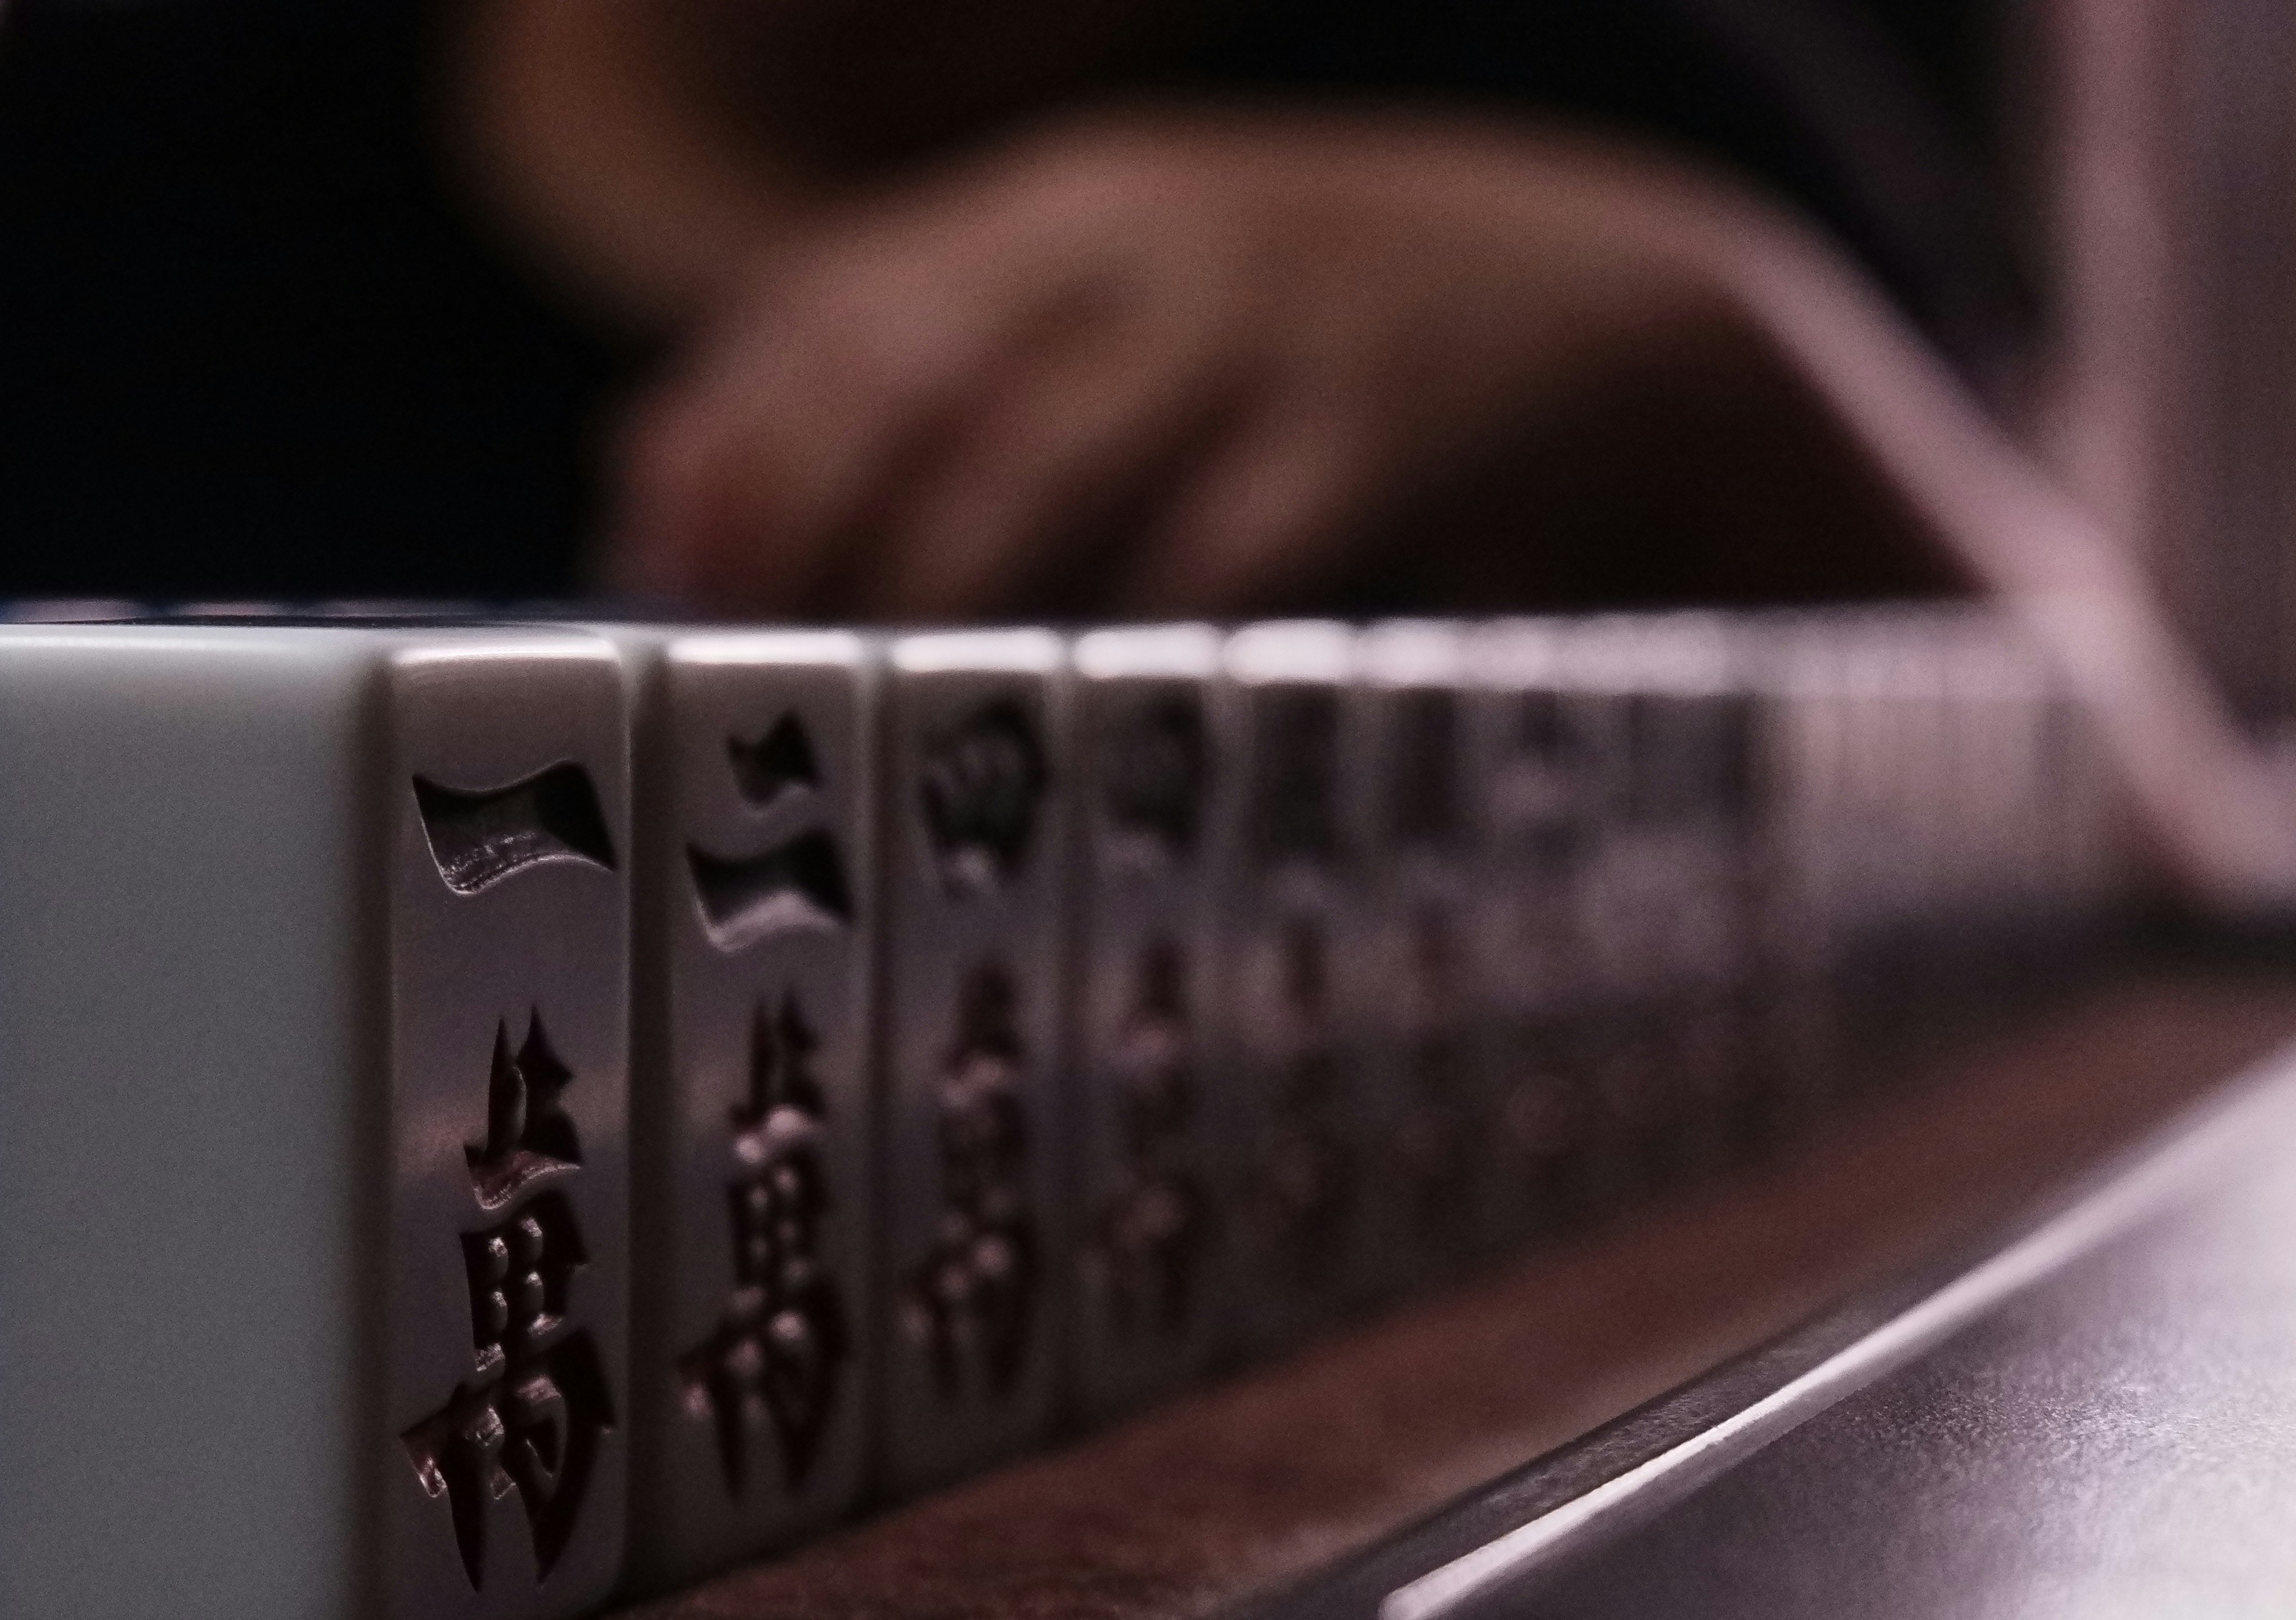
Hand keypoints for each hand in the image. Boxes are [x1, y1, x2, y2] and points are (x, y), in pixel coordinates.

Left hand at [604, 111, 1961, 618]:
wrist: (1642, 314)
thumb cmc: (1338, 363)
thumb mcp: (1147, 318)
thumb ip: (943, 380)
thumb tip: (663, 484)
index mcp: (1075, 201)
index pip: (835, 301)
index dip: (728, 442)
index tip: (653, 578)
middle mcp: (1150, 235)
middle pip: (906, 386)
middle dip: (804, 543)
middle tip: (741, 693)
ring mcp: (1269, 321)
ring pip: (1034, 474)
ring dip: (929, 615)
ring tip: (863, 741)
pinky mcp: (1382, 426)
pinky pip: (1208, 558)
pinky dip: (1117, 651)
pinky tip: (1056, 742)